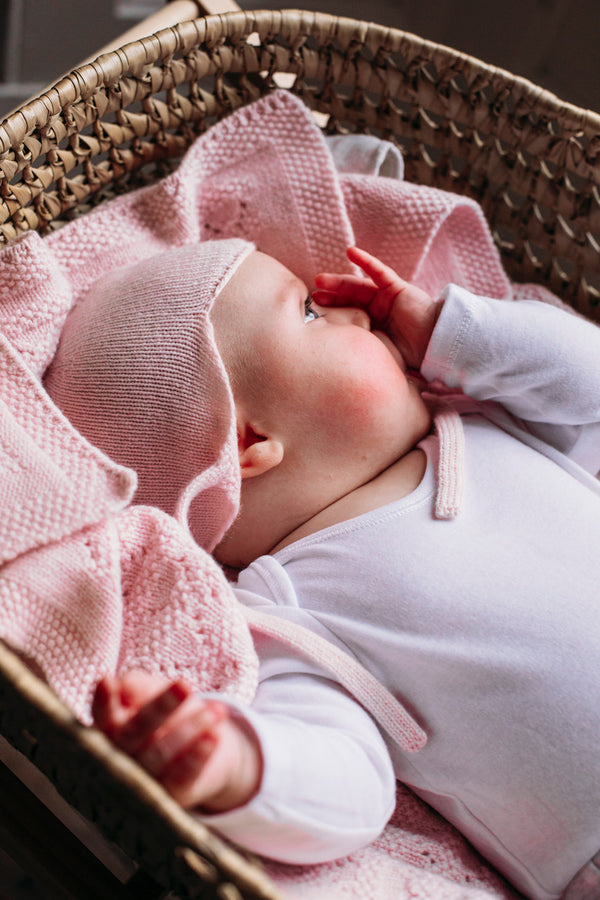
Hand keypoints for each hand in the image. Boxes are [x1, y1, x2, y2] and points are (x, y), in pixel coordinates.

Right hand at [92, 671, 261, 811]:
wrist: (201, 747)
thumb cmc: (166, 712)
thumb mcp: (149, 692)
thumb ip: (133, 685)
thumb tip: (120, 683)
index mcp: (108, 732)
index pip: (103, 715)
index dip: (103, 701)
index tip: (106, 681)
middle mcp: (119, 760)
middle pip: (134, 731)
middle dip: (161, 706)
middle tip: (185, 685)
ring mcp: (144, 781)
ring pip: (161, 753)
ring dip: (190, 728)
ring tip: (216, 709)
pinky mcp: (171, 796)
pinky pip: (183, 776)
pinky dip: (199, 756)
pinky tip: (214, 736)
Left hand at [313, 246, 441, 369]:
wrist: (434, 347)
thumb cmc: (408, 355)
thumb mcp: (376, 350)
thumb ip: (359, 345)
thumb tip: (330, 351)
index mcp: (373, 328)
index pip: (347, 316)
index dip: (331, 313)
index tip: (311, 314)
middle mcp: (378, 312)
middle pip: (349, 300)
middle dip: (331, 296)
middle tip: (312, 296)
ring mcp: (386, 298)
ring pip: (358, 286)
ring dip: (339, 282)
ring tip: (320, 280)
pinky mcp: (397, 288)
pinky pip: (378, 271)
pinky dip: (365, 261)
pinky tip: (351, 252)